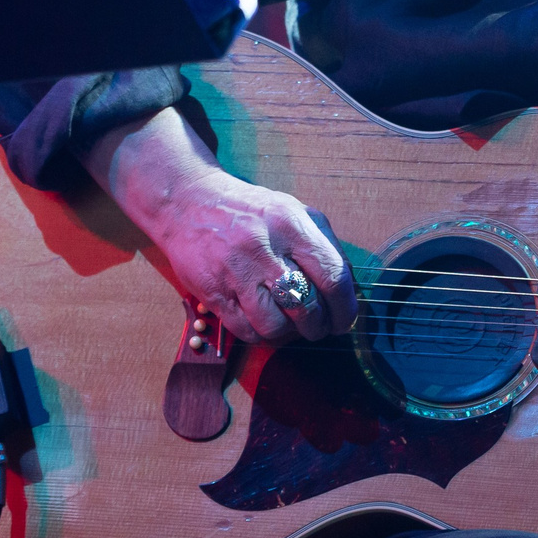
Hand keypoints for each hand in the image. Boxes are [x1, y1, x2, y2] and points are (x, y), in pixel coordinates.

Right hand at [84, 109, 357, 345]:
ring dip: (289, 335)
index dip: (345, 308)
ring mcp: (235, 270)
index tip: (344, 321)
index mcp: (291, 224)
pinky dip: (260, 336)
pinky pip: (244, 331)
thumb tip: (348, 289)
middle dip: (318, 326)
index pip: (332, 276)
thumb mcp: (292, 211)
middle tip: (317, 327)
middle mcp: (264, 247)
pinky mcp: (211, 291)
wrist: (189, 202)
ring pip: (275, 325)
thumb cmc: (250, 211)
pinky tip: (263, 325)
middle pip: (306, 307)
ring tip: (289, 327)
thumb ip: (323, 244)